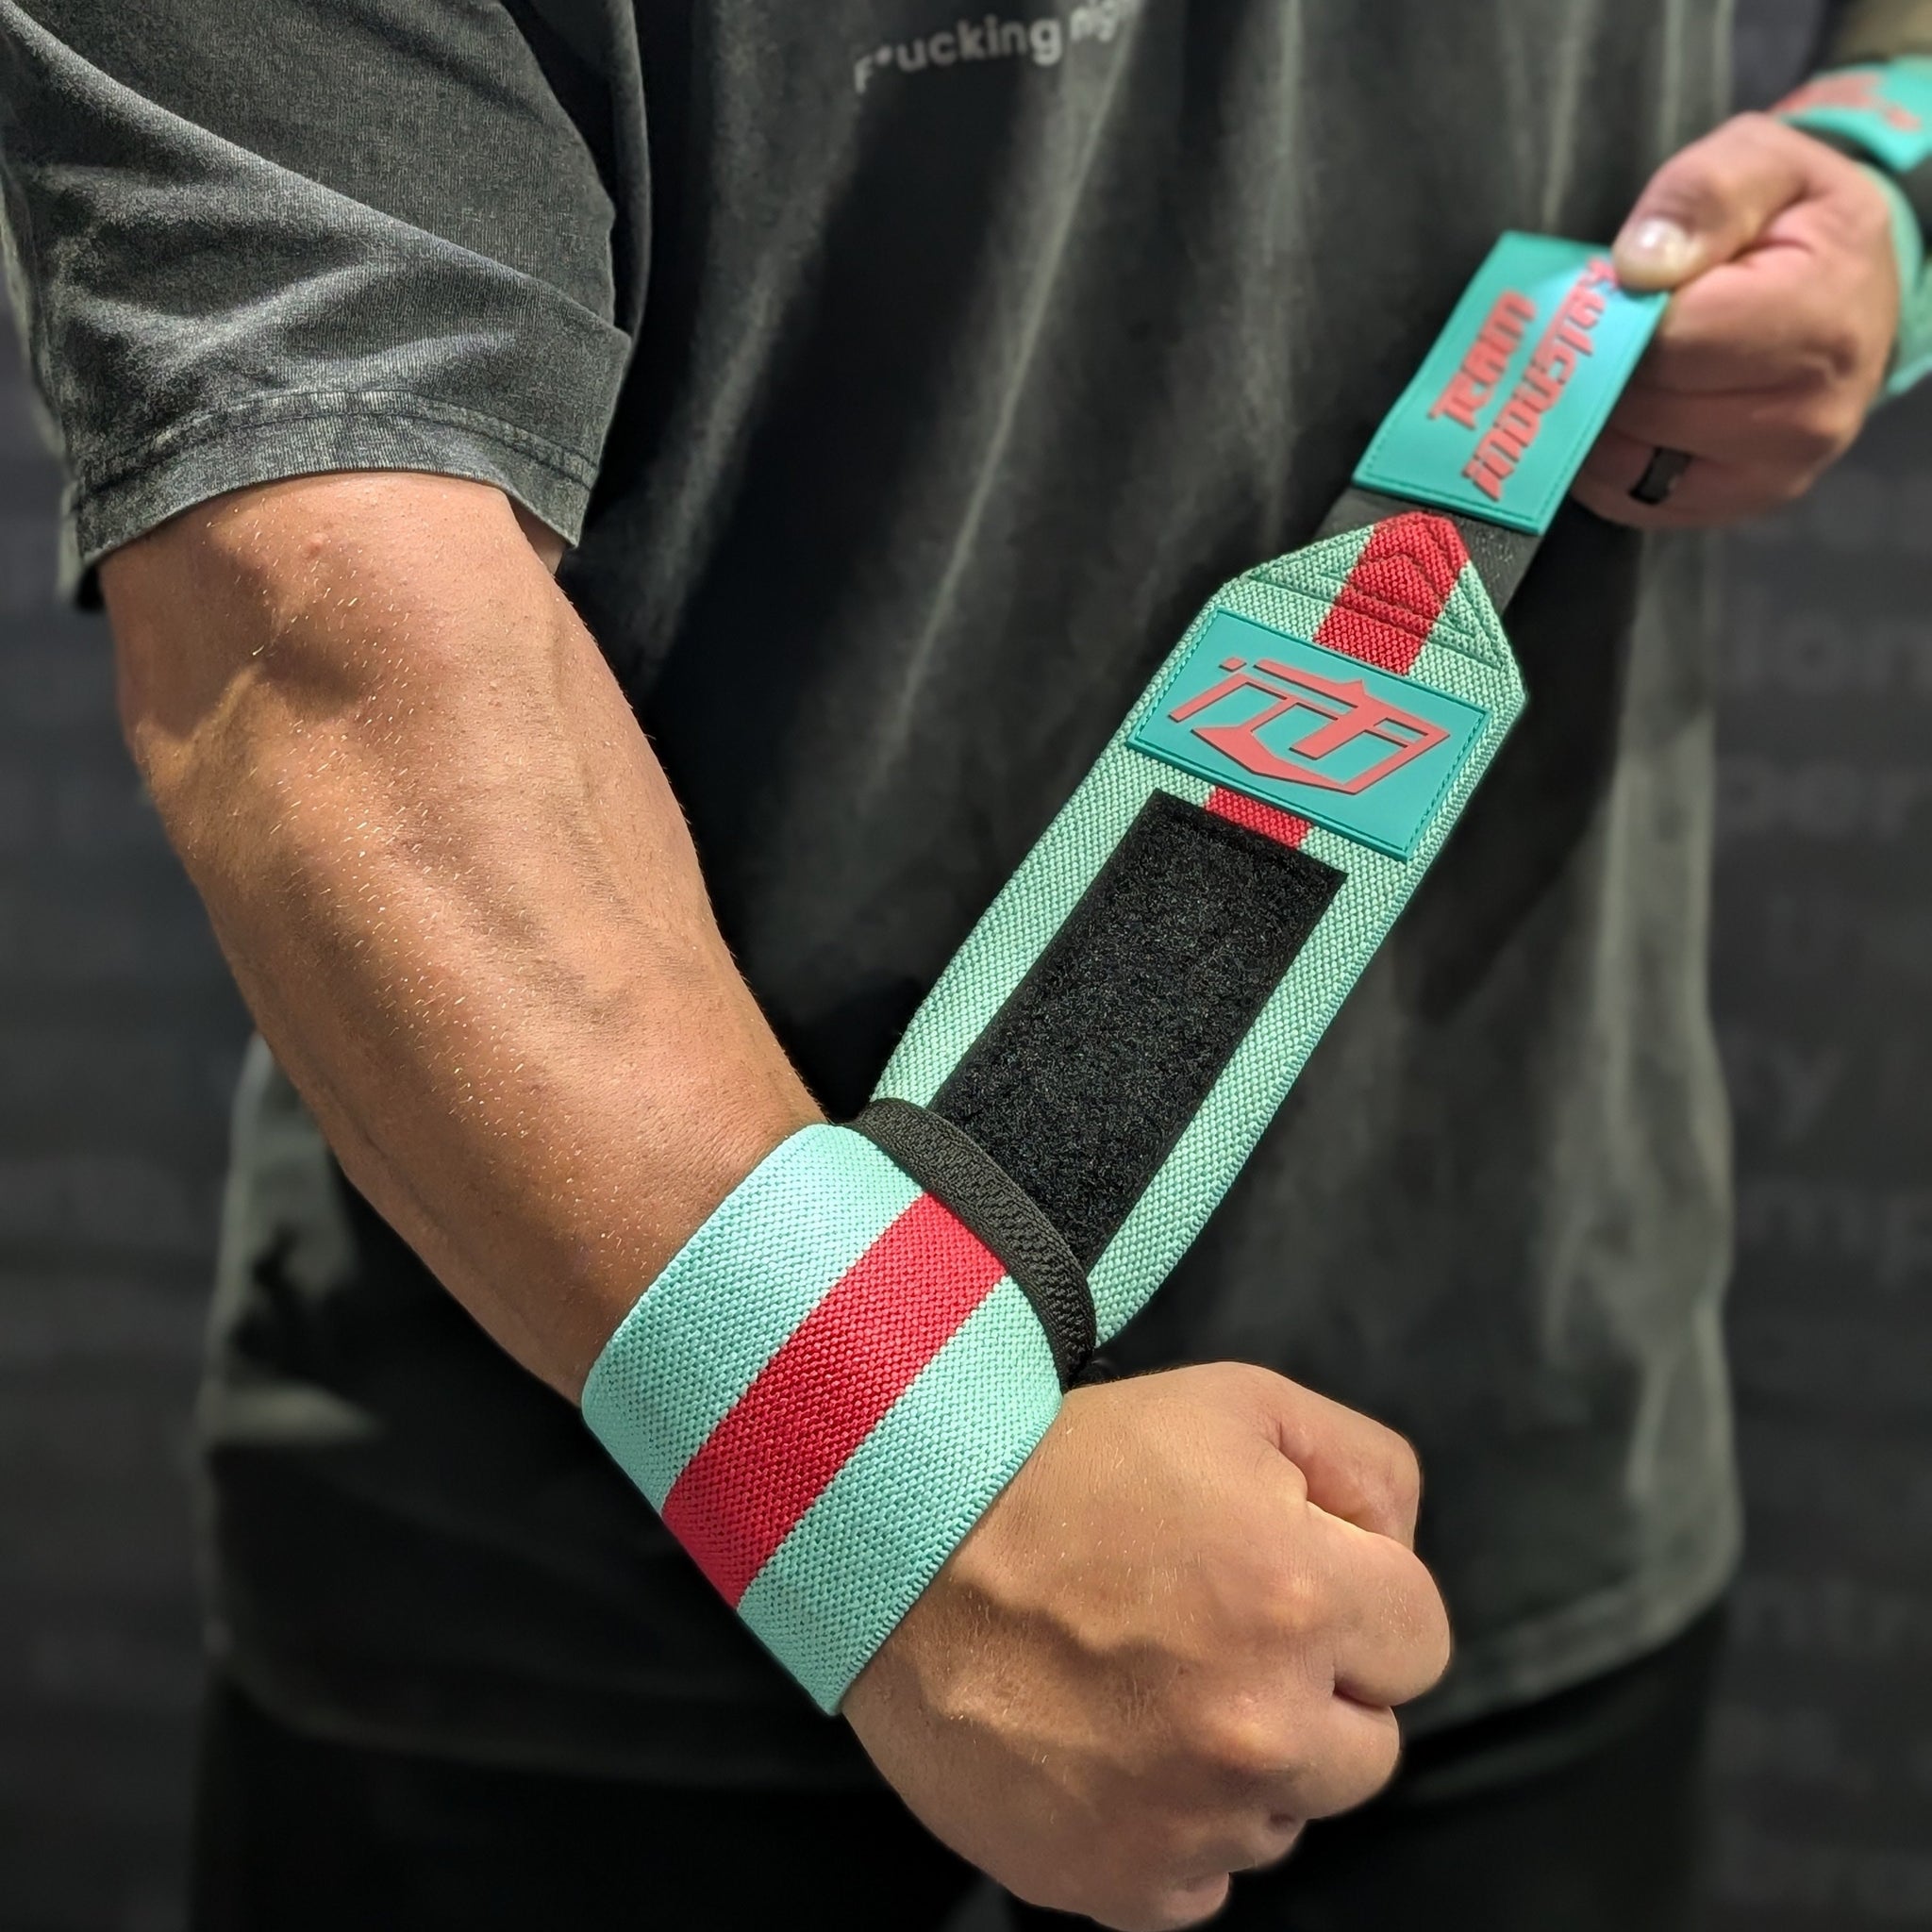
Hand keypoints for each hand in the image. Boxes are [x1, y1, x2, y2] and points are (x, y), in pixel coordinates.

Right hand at [842, 1363, 1449, 1929]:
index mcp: (1300, 1600)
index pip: (1420, 1640)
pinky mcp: (1118, 1881)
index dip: (1359, 1597)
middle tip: (1217, 1628)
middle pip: (1370, 1746)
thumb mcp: (1235, 1402)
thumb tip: (1395, 1550)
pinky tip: (1116, 1747)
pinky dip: (1175, 1827)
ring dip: (1247, 1762)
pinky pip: (1202, 1883)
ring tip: (1152, 1682)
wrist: (899, 1548)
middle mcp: (1260, 1730)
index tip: (1288, 1575)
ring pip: (1286, 1816)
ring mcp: (1189, 1821)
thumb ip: (1363, 1467)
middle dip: (1317, 1688)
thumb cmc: (1063, 1465)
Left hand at [1575, 112, 1901, 528]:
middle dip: (1600, 366)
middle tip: (1591, 331)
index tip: (1600, 293)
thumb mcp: (1762, 164)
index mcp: (1819, 318)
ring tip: (1606, 366)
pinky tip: (1616, 412)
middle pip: (1642, 405)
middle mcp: (1806, 415)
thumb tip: (1637, 266)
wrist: (1849, 291)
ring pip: (1625, 460)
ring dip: (1594, 415)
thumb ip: (1701, 195)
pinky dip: (1603, 459)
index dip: (1617, 317)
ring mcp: (1772, 474)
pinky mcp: (1735, 504)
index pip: (1670, 342)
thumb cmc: (1798, 221)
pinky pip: (1629, 498)